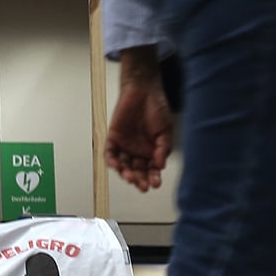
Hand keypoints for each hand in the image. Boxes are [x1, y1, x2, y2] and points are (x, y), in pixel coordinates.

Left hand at [106, 50, 174, 192]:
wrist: (143, 90)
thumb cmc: (156, 109)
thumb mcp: (165, 131)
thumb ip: (163, 148)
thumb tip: (160, 166)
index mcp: (151, 152)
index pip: (151, 170)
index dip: (153, 178)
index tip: (155, 184)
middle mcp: (138, 151)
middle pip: (137, 171)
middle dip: (139, 179)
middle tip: (142, 185)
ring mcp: (125, 145)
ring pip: (123, 165)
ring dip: (126, 173)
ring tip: (130, 177)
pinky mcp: (114, 138)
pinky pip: (110, 153)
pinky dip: (112, 160)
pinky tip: (117, 166)